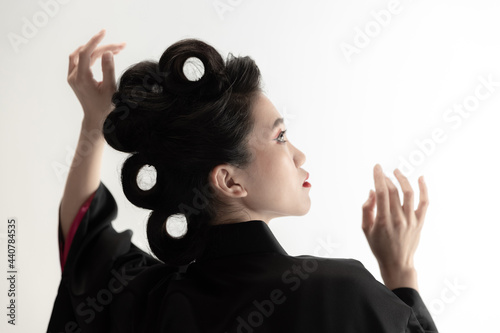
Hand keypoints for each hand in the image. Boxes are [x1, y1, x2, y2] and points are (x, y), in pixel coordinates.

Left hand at [67, 29, 125, 125]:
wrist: (96, 119)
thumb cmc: (105, 107)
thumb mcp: (111, 89)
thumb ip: (108, 70)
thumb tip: (107, 53)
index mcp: (82, 79)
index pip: (86, 53)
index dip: (95, 41)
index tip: (104, 33)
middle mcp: (73, 77)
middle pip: (86, 53)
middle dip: (103, 47)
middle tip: (120, 47)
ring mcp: (72, 77)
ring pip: (81, 55)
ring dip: (95, 50)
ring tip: (113, 49)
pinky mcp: (73, 78)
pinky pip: (79, 60)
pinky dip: (90, 55)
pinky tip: (102, 55)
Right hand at [361, 164, 428, 287]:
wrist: (397, 263)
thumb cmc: (379, 246)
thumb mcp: (366, 229)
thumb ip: (367, 209)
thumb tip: (372, 191)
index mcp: (383, 221)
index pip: (382, 193)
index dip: (379, 177)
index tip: (376, 168)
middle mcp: (398, 219)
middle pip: (394, 191)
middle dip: (387, 179)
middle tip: (382, 174)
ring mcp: (411, 220)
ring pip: (409, 193)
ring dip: (403, 179)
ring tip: (396, 172)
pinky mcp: (420, 222)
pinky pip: (424, 202)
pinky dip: (424, 189)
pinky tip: (421, 178)